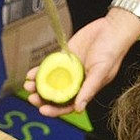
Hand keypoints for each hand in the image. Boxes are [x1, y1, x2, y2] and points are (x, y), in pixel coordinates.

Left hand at [24, 12, 138, 114]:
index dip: (55, 110)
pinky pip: (49, 66)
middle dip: (43, 98)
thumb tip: (78, 109)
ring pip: (50, 81)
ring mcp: (69, 69)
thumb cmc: (112, 52)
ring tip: (27, 86)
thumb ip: (89, 89)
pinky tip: (30, 74)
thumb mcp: (102, 72)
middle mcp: (76, 81)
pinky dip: (40, 70)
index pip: (68, 105)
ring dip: (38, 85)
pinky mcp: (64, 57)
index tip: (43, 110)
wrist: (111, 29)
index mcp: (86, 89)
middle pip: (56, 94)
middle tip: (31, 98)